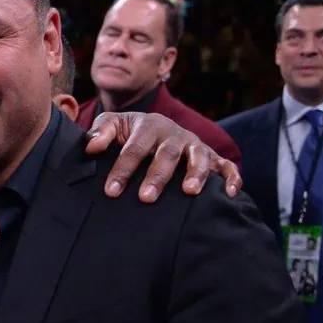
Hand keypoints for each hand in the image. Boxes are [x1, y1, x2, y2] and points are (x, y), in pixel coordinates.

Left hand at [85, 112, 241, 202]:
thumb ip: (101, 132)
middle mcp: (175, 135)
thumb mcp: (114, 125)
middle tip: (146, 197)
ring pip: (199, 158)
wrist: (155, 129)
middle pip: (167, 154)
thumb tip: (91, 147)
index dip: (123, 168)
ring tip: (188, 192)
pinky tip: (229, 194)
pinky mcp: (212, 158)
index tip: (111, 190)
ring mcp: (195, 146)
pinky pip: (226, 166)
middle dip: (157, 176)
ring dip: (196, 174)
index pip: (134, 148)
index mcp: (149, 126)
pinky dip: (231, 177)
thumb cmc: (129, 133)